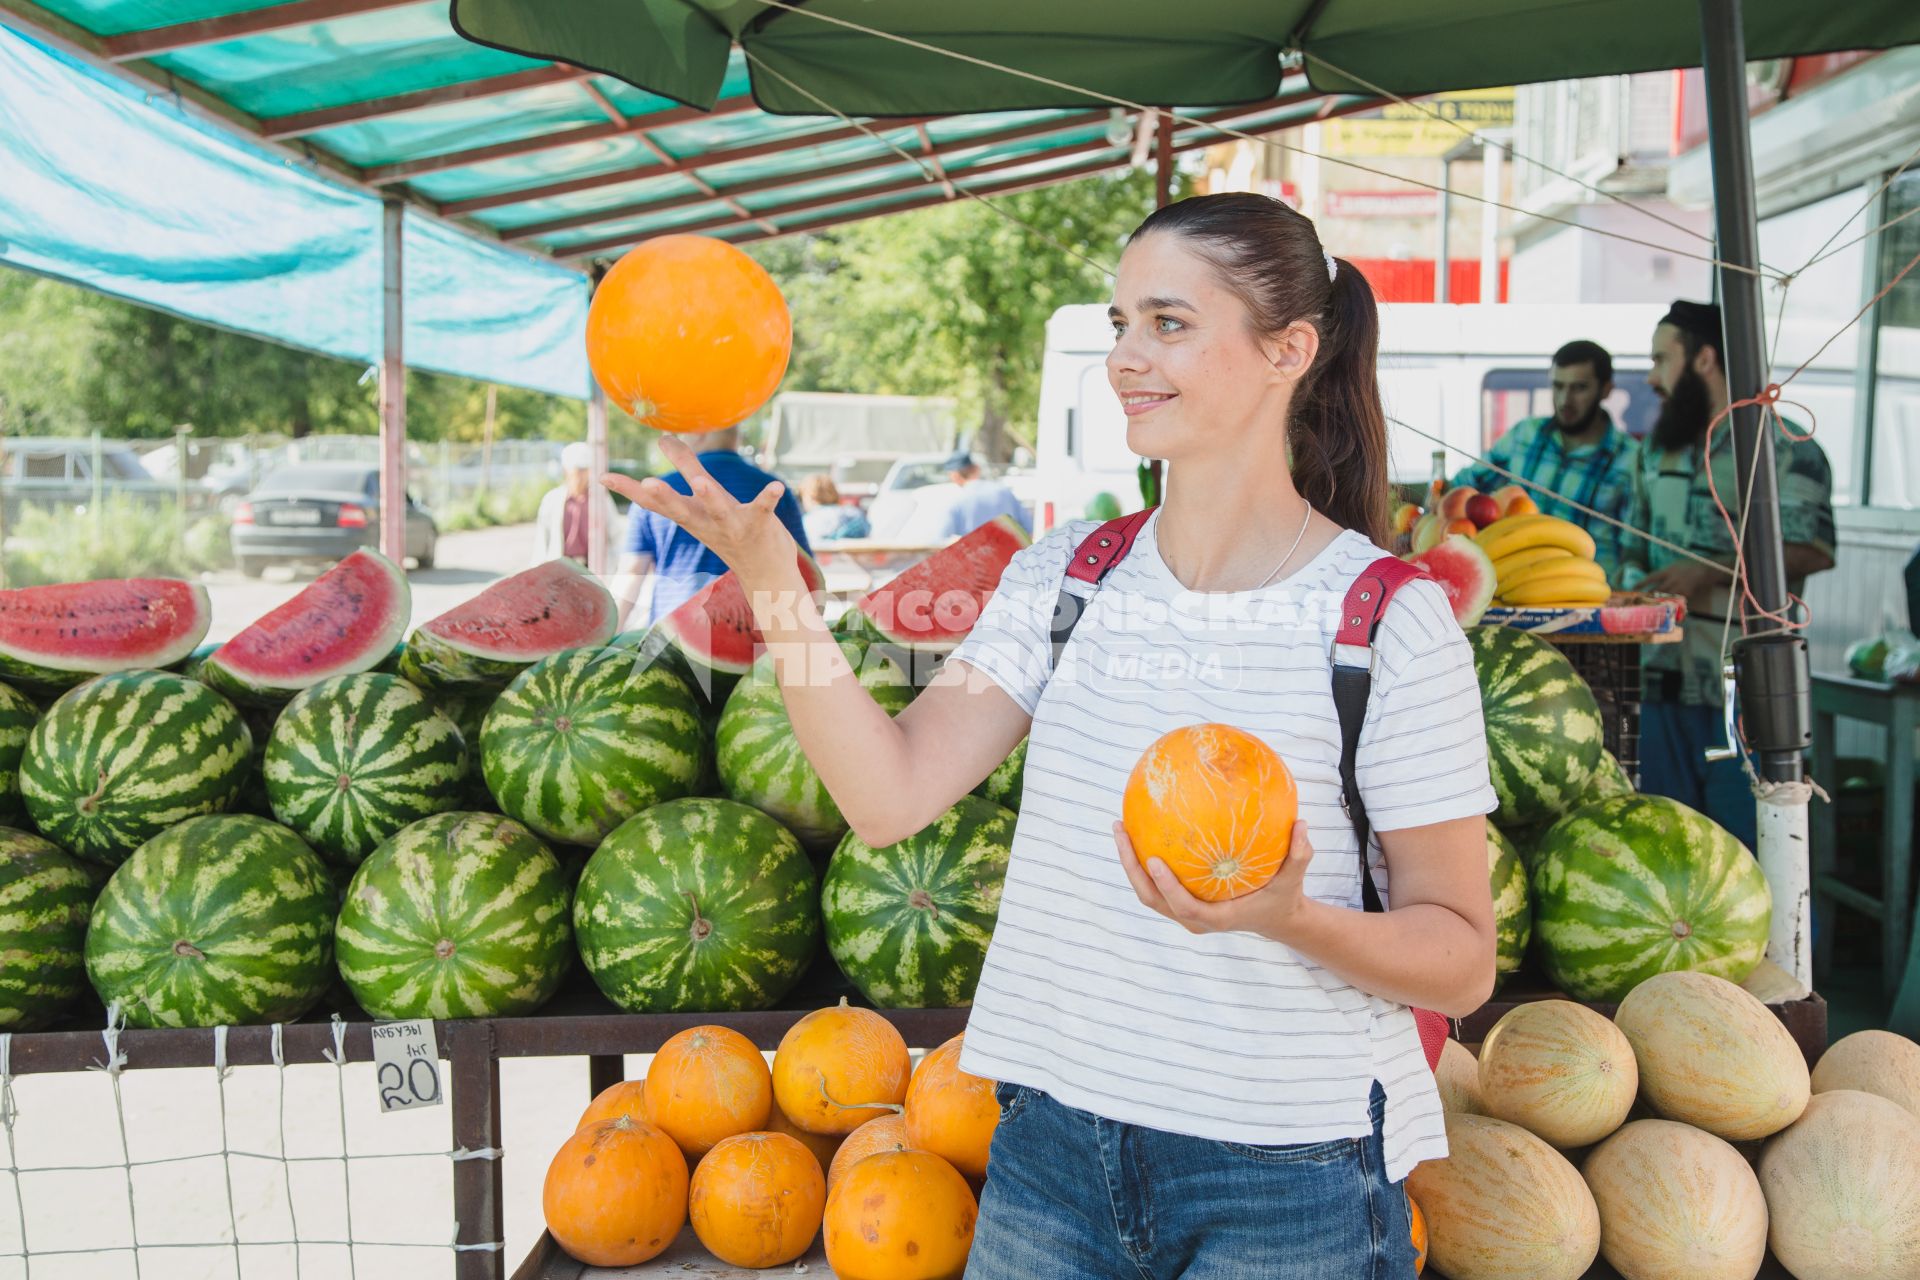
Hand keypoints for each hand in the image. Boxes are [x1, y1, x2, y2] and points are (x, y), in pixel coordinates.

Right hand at [603, 436, 799, 591]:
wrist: (765, 575)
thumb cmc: (732, 530)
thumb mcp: (705, 499)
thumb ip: (686, 466)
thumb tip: (663, 437)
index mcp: (690, 515)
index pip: (653, 503)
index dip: (628, 491)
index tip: (602, 477)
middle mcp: (707, 522)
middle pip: (680, 509)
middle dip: (663, 496)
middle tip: (646, 483)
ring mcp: (733, 526)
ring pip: (718, 510)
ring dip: (709, 497)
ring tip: (700, 481)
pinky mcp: (760, 526)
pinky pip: (763, 510)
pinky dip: (769, 498)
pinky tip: (776, 486)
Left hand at [1114, 820, 1313, 941]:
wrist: (1275, 918)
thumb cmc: (1283, 896)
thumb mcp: (1295, 878)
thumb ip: (1300, 854)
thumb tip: (1302, 824)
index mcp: (1217, 917)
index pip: (1185, 907)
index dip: (1167, 887)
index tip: (1153, 859)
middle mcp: (1195, 918)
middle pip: (1152, 898)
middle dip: (1132, 868)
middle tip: (1121, 832)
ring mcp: (1184, 911)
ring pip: (1147, 891)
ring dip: (1129, 862)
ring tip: (1119, 827)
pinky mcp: (1181, 901)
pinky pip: (1154, 882)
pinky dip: (1142, 860)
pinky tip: (1139, 828)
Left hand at [1637, 560, 1727, 612]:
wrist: (1704, 570)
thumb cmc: (1686, 568)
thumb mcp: (1673, 567)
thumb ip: (1663, 575)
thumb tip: (1650, 581)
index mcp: (1668, 571)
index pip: (1652, 577)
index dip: (1642, 583)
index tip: (1633, 588)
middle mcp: (1673, 579)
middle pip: (1657, 590)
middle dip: (1648, 596)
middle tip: (1639, 600)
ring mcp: (1680, 587)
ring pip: (1665, 597)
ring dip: (1657, 601)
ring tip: (1649, 605)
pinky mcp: (1686, 594)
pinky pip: (1675, 600)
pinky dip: (1669, 604)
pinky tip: (1665, 608)